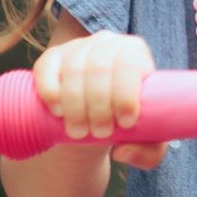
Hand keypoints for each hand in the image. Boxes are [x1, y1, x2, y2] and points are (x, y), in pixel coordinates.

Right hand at [30, 30, 165, 168]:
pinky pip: (47, 68)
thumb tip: (122, 152)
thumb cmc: (126, 123)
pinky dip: (50, 90)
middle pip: (100, 69)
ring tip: (79, 132)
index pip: (130, 65)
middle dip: (100, 106)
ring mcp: (77, 48)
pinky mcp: (51, 58)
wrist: (94, 116)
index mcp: (135, 52)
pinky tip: (57, 110)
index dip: (126, 94)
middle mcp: (107, 43)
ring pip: (74, 70)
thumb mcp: (148, 139)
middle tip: (100, 133)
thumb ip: (149, 152)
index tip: (125, 124)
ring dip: (75, 104)